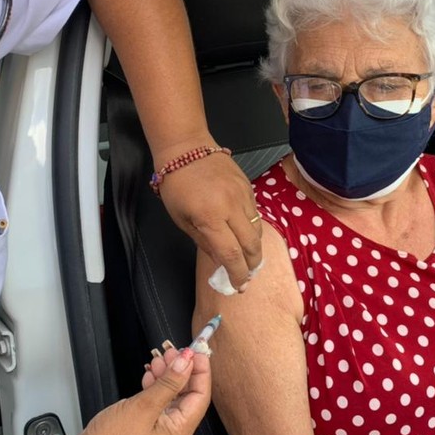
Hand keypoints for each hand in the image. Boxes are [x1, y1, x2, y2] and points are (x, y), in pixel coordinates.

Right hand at [42, 347, 210, 434]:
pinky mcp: (148, 430)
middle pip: (187, 396)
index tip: (196, 351)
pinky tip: (151, 376)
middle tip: (175, 351)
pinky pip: (159, 405)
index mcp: (179, 433)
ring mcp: (161, 433)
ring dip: (168, 376)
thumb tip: (186, 363)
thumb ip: (168, 383)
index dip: (200, 371)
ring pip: (172, 398)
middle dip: (182, 370)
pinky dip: (157, 388)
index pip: (200, 396)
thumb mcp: (143, 406)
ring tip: (161, 359)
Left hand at [158, 151, 262, 290]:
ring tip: (250, 260)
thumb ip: (204, 242)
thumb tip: (221, 261)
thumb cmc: (176, 185)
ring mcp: (243, 195)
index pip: (231, 253)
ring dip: (255, 248)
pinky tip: (247, 236)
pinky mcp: (249, 187)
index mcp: (210, 217)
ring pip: (258, 230)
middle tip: (248, 276)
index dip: (237, 273)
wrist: (187, 148)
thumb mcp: (181, 219)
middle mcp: (231, 207)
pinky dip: (253, 229)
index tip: (239, 286)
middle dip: (252, 265)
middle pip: (251, 245)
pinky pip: (256, 214)